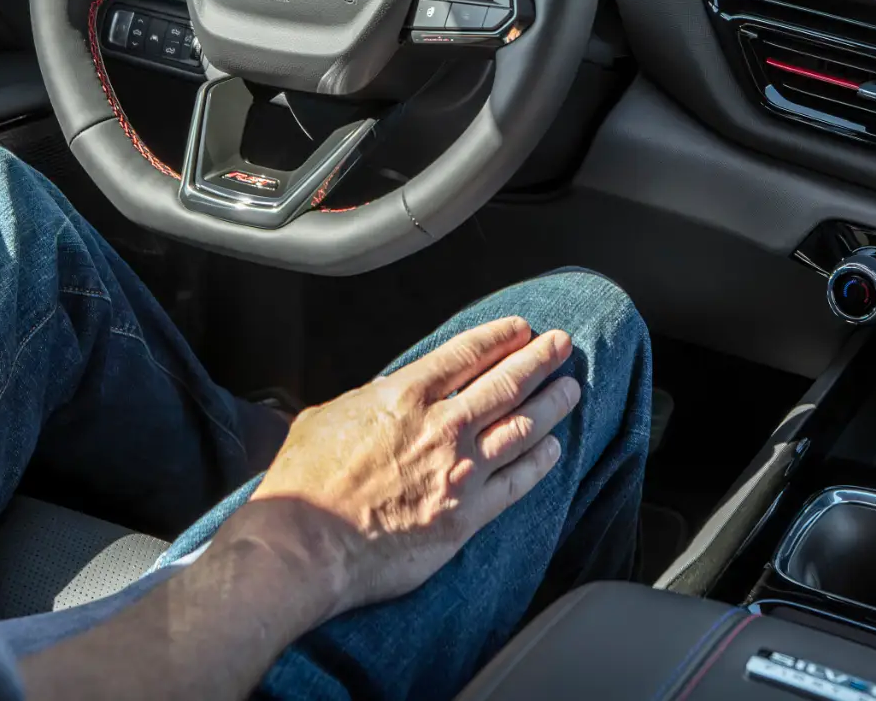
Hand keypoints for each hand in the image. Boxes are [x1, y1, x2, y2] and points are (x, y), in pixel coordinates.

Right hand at [220, 316, 580, 625]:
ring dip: (553, 404)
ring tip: (571, 389)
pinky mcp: (467, 517)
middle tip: (562, 345)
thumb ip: (367, 400)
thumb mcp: (327, 416)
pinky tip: (554, 448)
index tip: (521, 329)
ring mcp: (460, 472)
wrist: (305, 547)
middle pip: (506, 383)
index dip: (500, 337)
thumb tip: (385, 393)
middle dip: (540, 359)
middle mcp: (441, 427)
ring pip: (523, 427)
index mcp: (405, 396)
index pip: (467, 354)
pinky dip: (541, 461)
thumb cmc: (305, 485)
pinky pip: (518, 482)